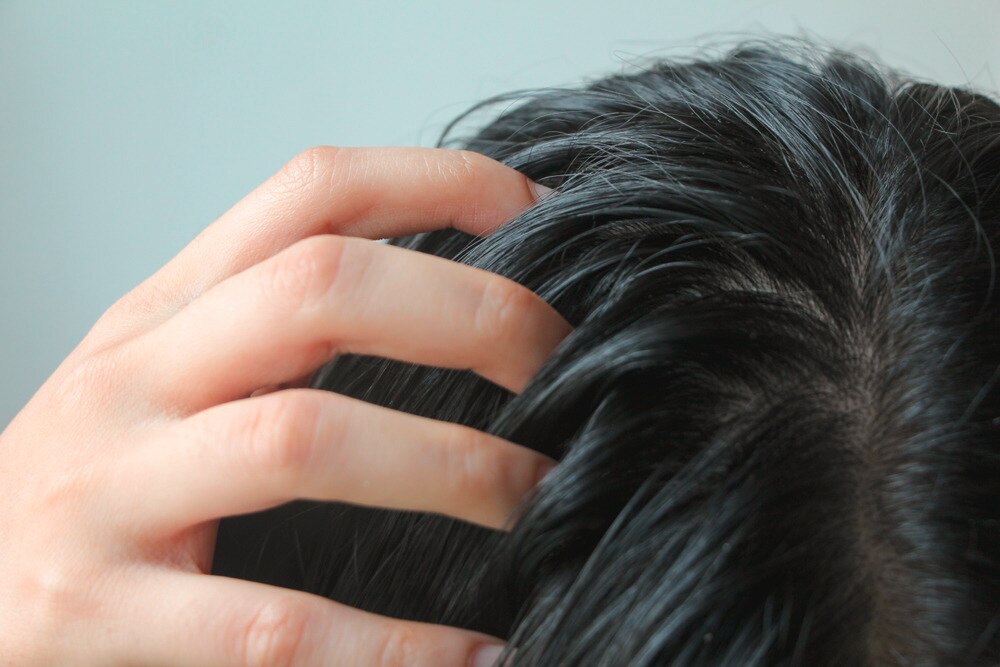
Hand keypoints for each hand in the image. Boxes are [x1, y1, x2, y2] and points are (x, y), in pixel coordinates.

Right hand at [0, 147, 569, 665]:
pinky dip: (394, 648)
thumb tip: (457, 309)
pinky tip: (476, 656)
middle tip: (564, 366)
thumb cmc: (96, 484)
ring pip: (303, 440)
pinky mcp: (89, 614)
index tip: (543, 218)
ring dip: (451, 468)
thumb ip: (275, 332)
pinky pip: (272, 630)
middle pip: (323, 287)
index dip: (440, 185)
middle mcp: (134, 377)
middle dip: (471, 314)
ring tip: (538, 497)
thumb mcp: (168, 376)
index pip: (312, 192)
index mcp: (166, 309)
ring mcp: (105, 491)